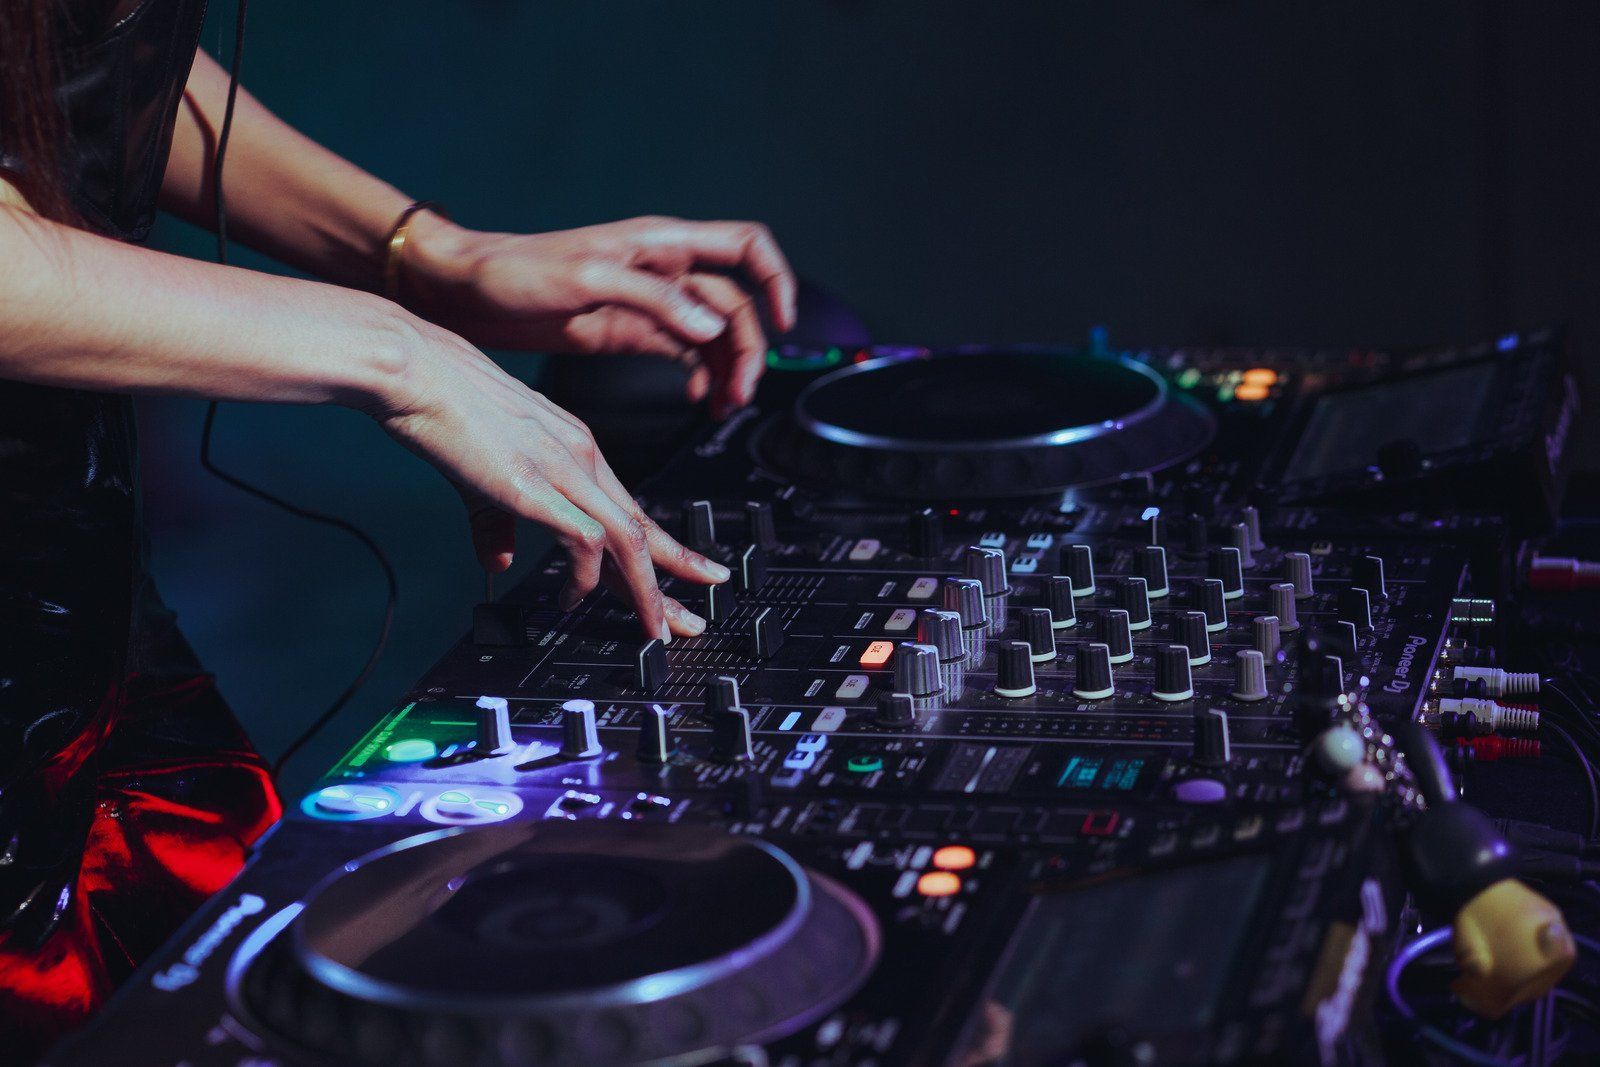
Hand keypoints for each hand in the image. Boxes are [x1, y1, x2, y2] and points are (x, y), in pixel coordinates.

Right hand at [373, 313, 727, 638]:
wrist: (414, 369)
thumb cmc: (441, 404)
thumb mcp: (480, 474)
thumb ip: (496, 522)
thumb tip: (501, 559)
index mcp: (575, 446)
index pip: (631, 510)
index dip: (663, 550)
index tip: (689, 576)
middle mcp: (581, 455)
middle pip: (644, 528)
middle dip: (676, 577)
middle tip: (691, 620)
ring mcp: (563, 468)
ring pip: (629, 538)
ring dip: (645, 590)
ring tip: (655, 627)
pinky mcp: (537, 484)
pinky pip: (586, 540)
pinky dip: (587, 576)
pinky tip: (574, 598)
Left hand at [402, 214, 797, 417]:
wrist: (462, 291)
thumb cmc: (510, 271)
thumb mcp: (585, 280)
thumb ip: (653, 299)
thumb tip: (710, 327)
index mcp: (660, 244)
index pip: (746, 247)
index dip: (775, 280)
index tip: (785, 321)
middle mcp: (662, 269)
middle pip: (736, 303)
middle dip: (749, 348)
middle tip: (741, 392)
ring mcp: (648, 301)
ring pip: (714, 333)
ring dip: (728, 368)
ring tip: (725, 406)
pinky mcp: (629, 328)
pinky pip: (684, 351)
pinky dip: (701, 376)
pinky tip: (698, 399)